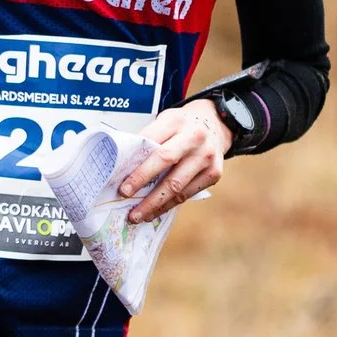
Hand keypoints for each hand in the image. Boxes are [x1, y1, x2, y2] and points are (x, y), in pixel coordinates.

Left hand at [118, 100, 227, 223]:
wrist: (215, 125)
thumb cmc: (181, 128)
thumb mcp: (165, 122)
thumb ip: (148, 140)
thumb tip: (122, 168)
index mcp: (176, 121)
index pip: (151, 141)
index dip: (135, 163)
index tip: (121, 181)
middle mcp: (194, 137)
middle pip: (165, 160)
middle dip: (142, 180)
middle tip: (124, 196)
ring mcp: (206, 156)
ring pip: (176, 184)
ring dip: (154, 203)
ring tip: (136, 215)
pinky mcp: (214, 173)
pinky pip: (186, 194)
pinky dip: (168, 205)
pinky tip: (154, 212)